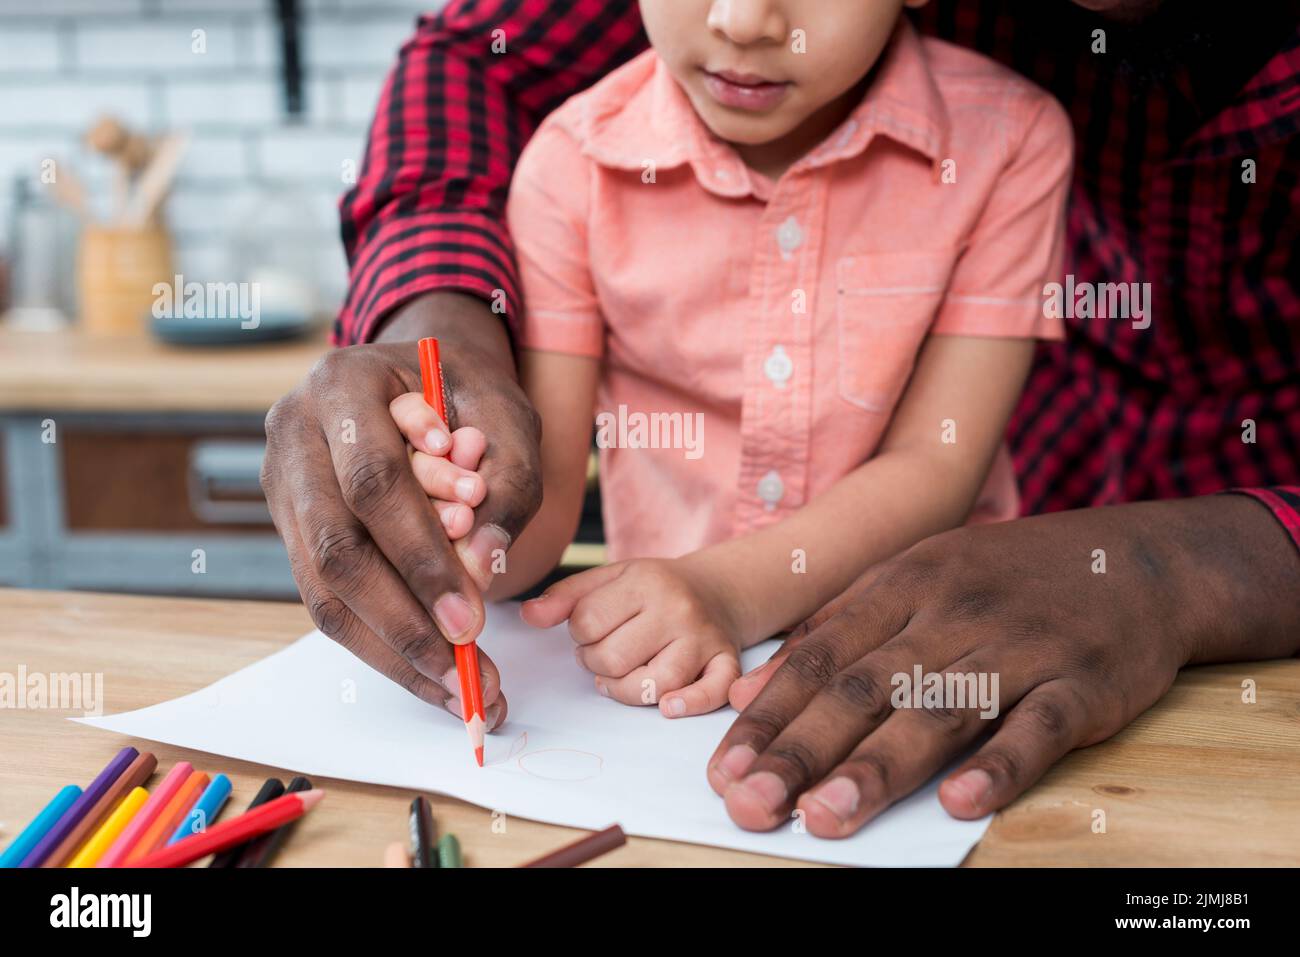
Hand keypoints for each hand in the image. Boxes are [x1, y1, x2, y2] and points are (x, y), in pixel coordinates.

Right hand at [261, 292, 541, 725]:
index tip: (472, 619)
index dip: (421, 556)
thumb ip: (509, 482)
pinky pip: (326, 600)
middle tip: (466, 670)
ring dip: (393, 649)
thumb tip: (481, 569)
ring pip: (322, 587)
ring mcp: (282, 482)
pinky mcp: (291, 527)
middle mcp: (295, 432)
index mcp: (344, 384)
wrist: (423, 378)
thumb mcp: (509, 417)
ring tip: (457, 690)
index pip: (375, 482)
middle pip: (337, 547)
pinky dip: (383, 644)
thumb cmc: (471, 395)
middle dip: (406, 619)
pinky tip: (431, 674)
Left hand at [521, 557, 746, 716]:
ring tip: (622, 676)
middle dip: (597, 662)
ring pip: (654, 684)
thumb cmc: (654, 589)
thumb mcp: (610, 578)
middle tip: (606, 652)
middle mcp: (677, 609)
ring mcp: (703, 638)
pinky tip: (669, 707)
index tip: (591, 630)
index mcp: (644, 582)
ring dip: (626, 690)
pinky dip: (690, 703)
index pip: (587, 622)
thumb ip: (566, 596)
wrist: (717, 590)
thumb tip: (529, 615)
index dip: (578, 634)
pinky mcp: (725, 663)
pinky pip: (712, 693)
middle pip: (614, 658)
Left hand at [708, 496, 1299, 837]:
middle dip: (802, 748)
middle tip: (752, 802)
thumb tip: (752, 693)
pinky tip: (958, 803)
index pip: (820, 654)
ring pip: (939, 708)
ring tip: (826, 815)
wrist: (1134, 562)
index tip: (722, 767)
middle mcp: (952, 611)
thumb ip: (835, 630)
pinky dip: (1000, 765)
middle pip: (865, 685)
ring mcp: (1019, 645)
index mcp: (904, 582)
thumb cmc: (1004, 578)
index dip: (769, 714)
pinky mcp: (1083, 681)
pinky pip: (1039, 726)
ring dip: (878, 766)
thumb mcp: (915, 578)